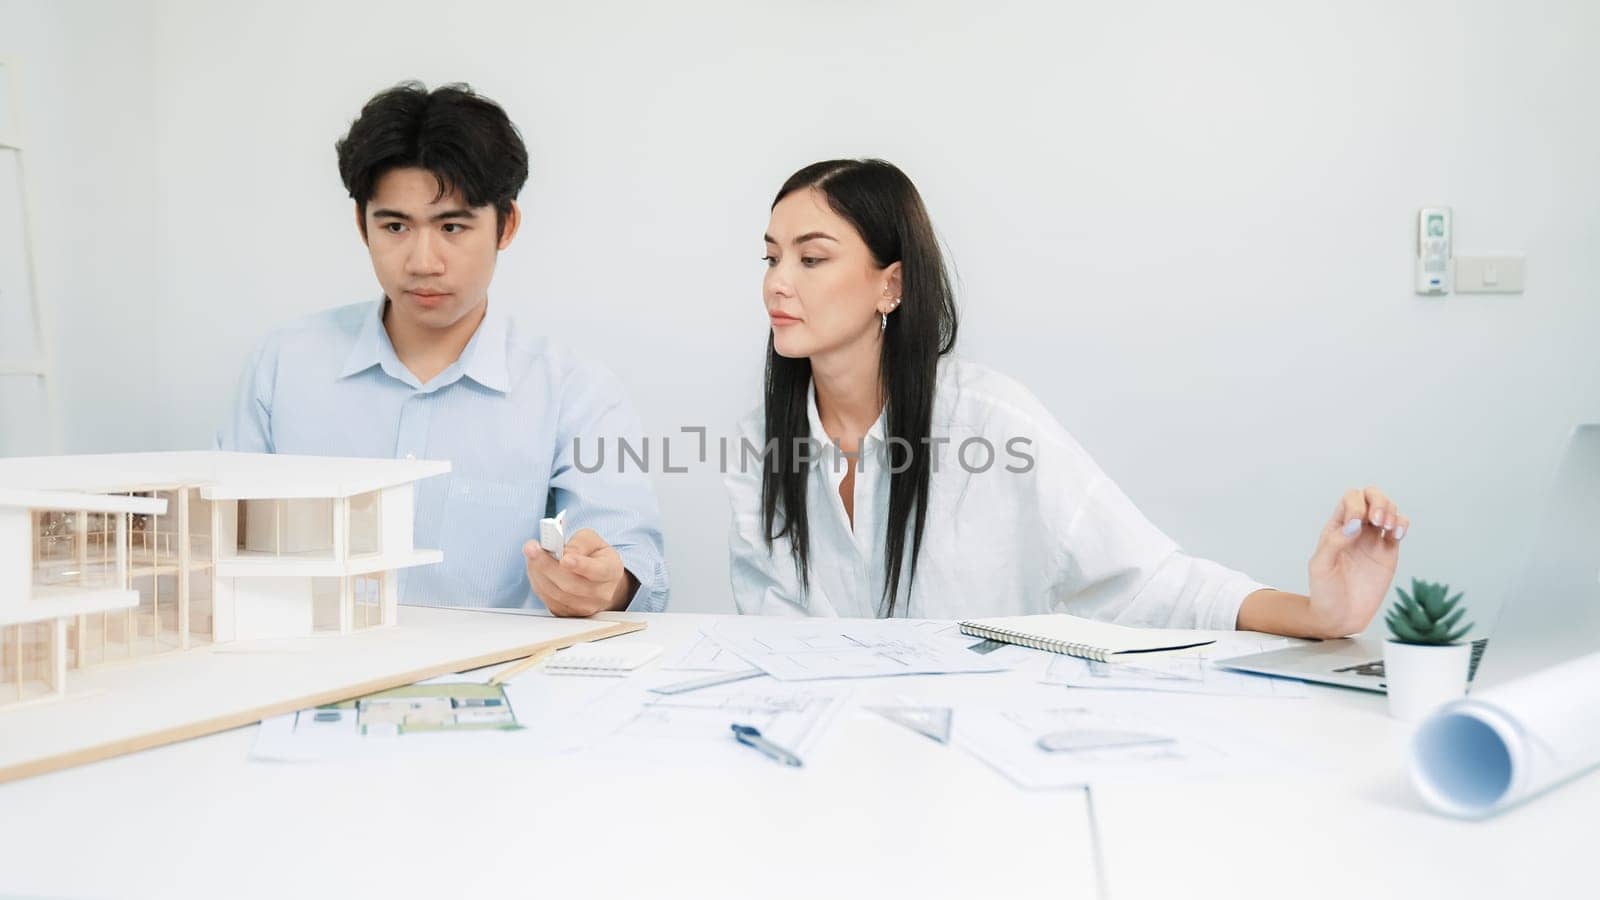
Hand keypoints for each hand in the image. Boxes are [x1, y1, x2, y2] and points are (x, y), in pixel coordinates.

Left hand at [523, 528, 635, 616]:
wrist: (601, 582)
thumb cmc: (596, 558)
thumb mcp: (593, 541)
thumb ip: (579, 543)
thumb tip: (563, 552)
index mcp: (610, 571)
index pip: (596, 571)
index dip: (579, 566)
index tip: (564, 559)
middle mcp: (600, 594)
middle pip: (570, 585)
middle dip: (547, 566)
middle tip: (532, 549)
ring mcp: (584, 607)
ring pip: (555, 594)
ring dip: (538, 573)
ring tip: (532, 555)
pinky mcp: (568, 613)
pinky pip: (548, 600)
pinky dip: (537, 583)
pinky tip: (535, 569)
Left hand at [1305, 486, 1408, 636]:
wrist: (1340, 616)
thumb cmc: (1324, 591)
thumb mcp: (1320, 566)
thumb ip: (1334, 542)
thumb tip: (1355, 524)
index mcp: (1336, 527)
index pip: (1350, 499)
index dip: (1357, 505)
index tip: (1357, 526)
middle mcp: (1356, 529)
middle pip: (1371, 497)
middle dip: (1379, 501)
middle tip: (1378, 520)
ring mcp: (1373, 540)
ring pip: (1388, 509)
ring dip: (1391, 511)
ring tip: (1387, 528)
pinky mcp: (1388, 552)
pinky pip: (1399, 529)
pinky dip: (1403, 525)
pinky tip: (1397, 534)